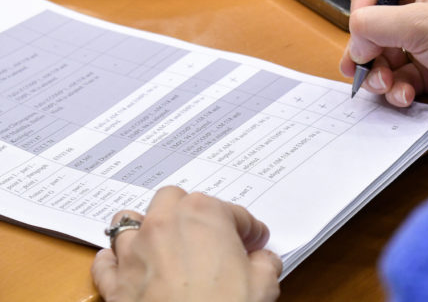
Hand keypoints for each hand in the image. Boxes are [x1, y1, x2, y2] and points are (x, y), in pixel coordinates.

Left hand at [91, 187, 281, 301]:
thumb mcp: (264, 284)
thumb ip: (265, 263)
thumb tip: (262, 261)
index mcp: (203, 214)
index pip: (233, 213)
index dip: (249, 229)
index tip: (254, 242)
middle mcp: (164, 223)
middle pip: (174, 200)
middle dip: (192, 213)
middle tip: (211, 238)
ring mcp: (134, 251)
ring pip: (129, 220)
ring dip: (145, 228)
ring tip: (162, 243)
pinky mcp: (115, 282)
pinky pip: (105, 262)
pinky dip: (115, 261)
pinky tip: (128, 267)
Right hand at [340, 0, 427, 127]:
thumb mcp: (420, 24)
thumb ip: (374, 24)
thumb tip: (353, 39)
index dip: (360, 2)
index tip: (362, 28)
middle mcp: (419, 7)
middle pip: (369, 23)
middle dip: (365, 49)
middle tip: (363, 67)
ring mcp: (422, 41)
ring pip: (379, 55)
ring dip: (378, 74)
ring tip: (386, 86)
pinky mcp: (427, 71)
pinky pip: (396, 78)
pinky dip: (396, 89)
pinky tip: (406, 96)